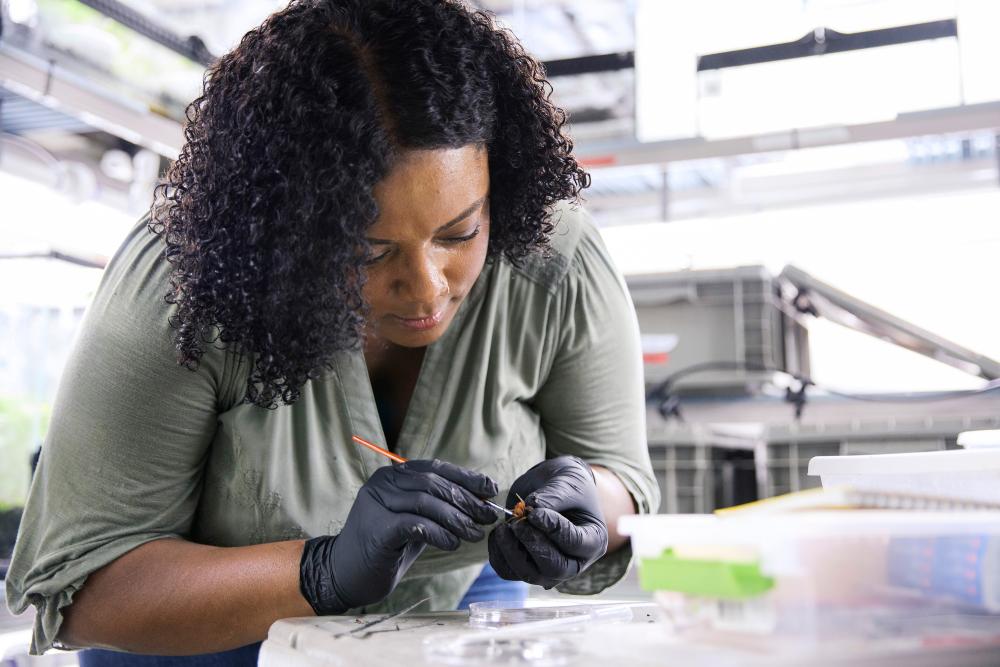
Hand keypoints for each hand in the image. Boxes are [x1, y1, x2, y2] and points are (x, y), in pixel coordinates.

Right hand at [299, 459, 497, 613]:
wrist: (345, 574)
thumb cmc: (387, 546)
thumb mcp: (416, 519)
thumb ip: (440, 505)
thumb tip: (481, 499)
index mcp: (392, 475)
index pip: (435, 468)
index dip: (466, 477)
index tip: (490, 489)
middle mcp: (382, 483)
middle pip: (433, 484)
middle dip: (466, 500)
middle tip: (487, 516)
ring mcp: (377, 504)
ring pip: (427, 503)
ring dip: (457, 519)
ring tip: (475, 534)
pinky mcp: (377, 528)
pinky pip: (416, 525)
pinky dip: (439, 534)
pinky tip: (452, 544)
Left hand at [488, 456, 607, 588]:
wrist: (555, 485)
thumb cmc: (569, 482)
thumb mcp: (567, 481)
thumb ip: (552, 496)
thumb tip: (530, 511)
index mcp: (594, 540)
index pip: (575, 543)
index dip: (553, 529)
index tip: (534, 513)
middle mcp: (575, 561)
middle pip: (555, 569)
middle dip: (533, 546)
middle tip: (517, 524)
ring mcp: (550, 567)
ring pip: (530, 575)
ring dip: (512, 553)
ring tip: (503, 528)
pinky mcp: (528, 565)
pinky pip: (510, 572)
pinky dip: (499, 556)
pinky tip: (498, 533)